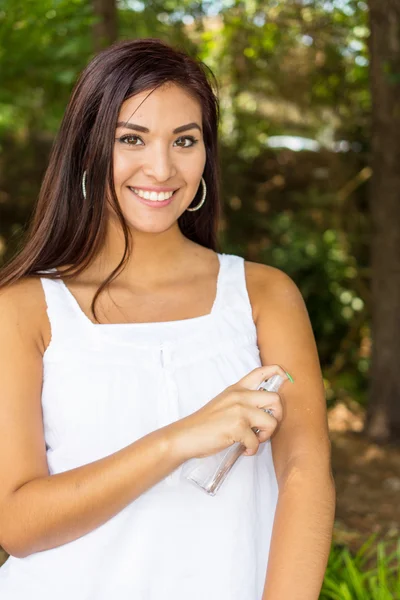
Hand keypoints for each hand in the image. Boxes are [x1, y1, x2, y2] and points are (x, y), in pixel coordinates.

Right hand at [168, 365, 287, 461]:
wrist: (186, 435)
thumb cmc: (205, 423)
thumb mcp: (224, 403)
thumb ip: (242, 401)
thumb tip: (264, 411)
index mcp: (236, 389)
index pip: (260, 372)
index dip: (276, 372)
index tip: (285, 377)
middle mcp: (240, 396)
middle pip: (275, 399)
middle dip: (277, 416)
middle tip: (266, 427)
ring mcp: (239, 411)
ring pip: (271, 421)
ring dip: (266, 436)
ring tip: (254, 440)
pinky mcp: (237, 427)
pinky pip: (257, 441)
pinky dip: (252, 449)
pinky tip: (244, 449)